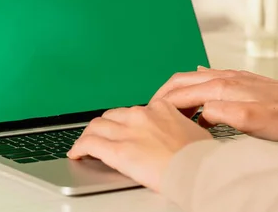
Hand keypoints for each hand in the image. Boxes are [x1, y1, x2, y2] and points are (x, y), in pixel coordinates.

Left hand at [67, 101, 212, 191]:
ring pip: (96, 126)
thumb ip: (178, 129)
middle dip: (105, 126)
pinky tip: (76, 153)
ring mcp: (127, 131)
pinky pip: (89, 144)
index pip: (135, 110)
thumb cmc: (201, 157)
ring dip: (89, 135)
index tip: (124, 129)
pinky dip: (79, 147)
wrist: (198, 170)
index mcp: (160, 108)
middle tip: (102, 136)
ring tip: (85, 145)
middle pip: (113, 116)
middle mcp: (141, 115)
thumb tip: (179, 137)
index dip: (126, 121)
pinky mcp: (117, 150)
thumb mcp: (194, 132)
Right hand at [150, 67, 277, 141]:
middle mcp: (223, 77)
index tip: (151, 113)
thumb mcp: (249, 122)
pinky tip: (195, 95)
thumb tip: (200, 112)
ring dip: (178, 90)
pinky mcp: (238, 80)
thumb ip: (220, 114)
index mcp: (221, 87)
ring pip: (194, 78)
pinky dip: (194, 87)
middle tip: (152, 107)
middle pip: (182, 79)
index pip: (181, 92)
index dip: (163, 103)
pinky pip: (207, 78)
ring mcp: (231, 77)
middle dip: (164, 92)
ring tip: (170, 107)